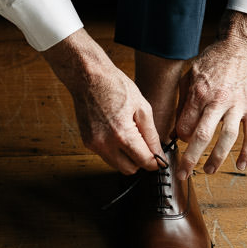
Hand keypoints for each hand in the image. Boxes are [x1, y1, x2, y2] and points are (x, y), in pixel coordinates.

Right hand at [42, 29, 163, 173]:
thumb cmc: (115, 86)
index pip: (144, 162)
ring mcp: (94, 144)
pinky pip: (105, 155)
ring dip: (126, 157)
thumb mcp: (142, 107)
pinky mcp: (87, 141)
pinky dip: (114, 150)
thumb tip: (159, 153)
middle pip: (129, 170)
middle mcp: (105, 144)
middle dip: (140, 161)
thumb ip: (151, 134)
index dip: (156, 162)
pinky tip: (117, 131)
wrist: (88, 77)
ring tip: (130, 135)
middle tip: (145, 145)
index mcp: (122, 135)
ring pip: (116, 165)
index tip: (159, 158)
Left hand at [174, 12, 246, 174]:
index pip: (185, 126)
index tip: (180, 140)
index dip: (180, 137)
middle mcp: (218, 101)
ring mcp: (237, 105)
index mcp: (199, 93)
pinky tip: (242, 165)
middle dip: (191, 158)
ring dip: (217, 158)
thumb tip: (175, 128)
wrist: (241, 47)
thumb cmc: (213, 60)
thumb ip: (182, 102)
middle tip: (184, 173)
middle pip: (202, 136)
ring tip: (209, 171)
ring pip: (227, 139)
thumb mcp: (190, 76)